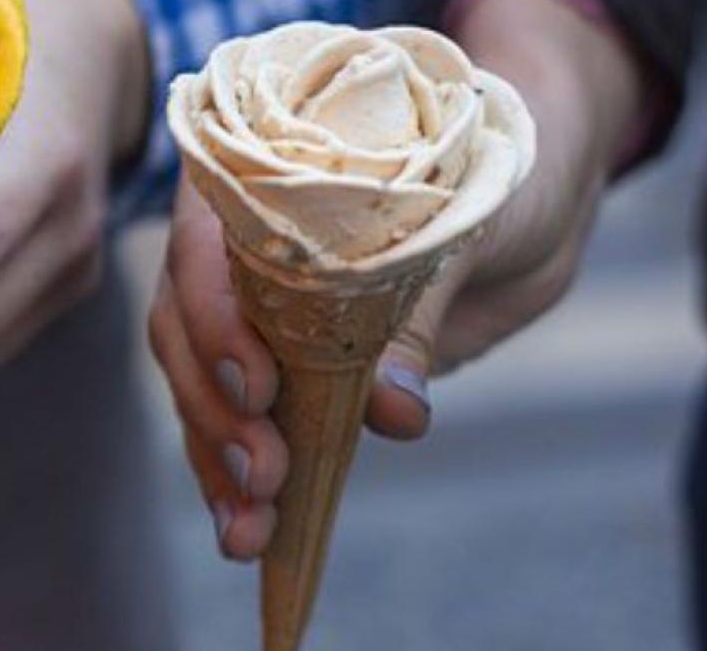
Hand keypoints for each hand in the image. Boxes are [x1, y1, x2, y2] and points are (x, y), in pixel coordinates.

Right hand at [150, 0, 645, 559]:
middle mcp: (230, 237)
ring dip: (214, 457)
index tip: (256, 387)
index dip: (216, 316)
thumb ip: (418, 313)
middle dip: (212, 406)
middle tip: (264, 474)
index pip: (200, 242)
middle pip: (182, 322)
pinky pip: (231, 416)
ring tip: (248, 532)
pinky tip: (250, 531)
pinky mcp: (274, 363)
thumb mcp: (466, 228)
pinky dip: (234, 475)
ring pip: (195, 379)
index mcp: (257, 174)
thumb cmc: (490, 177)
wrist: (524, 196)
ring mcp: (245, 303)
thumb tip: (392, 411)